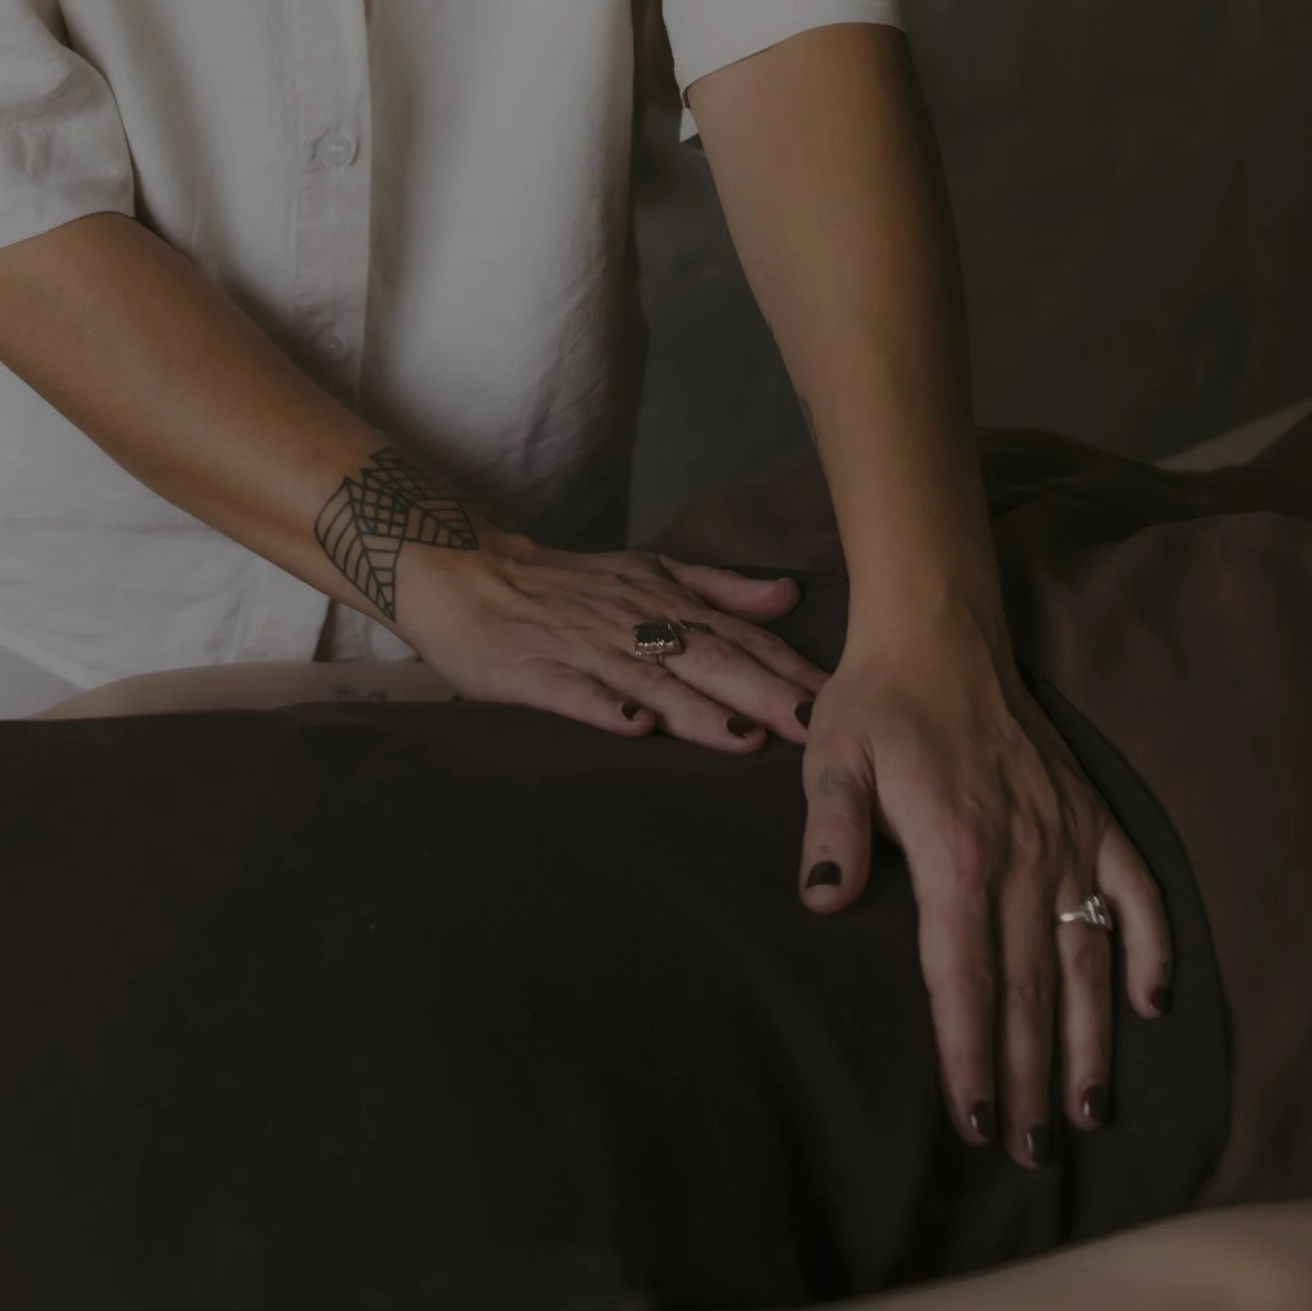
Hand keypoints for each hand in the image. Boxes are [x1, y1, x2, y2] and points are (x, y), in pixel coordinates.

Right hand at [390, 532, 822, 747]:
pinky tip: (633, 728)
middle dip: (762, 693)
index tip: (844, 699)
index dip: (789, 668)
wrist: (467, 574)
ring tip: (742, 737)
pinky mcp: (535, 673)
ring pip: (648, 680)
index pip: (739, 638)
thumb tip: (789, 597)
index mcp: (665, 604)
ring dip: (696, 709)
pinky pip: (573, 693)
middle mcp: (634, 624)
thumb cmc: (566, 586)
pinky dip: (604, 708)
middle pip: (706, 661)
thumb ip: (719, 590)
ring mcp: (584, 649)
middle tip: (815, 729)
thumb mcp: (647, 573)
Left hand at [798, 614, 1172, 1160]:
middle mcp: (1021, 854)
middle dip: (1029, 1077)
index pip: (964, 977)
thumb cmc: (874, 704)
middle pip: (1028, 988)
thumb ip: (831, 828)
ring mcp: (1066, 838)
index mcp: (955, 849)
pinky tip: (1152, 1005)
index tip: (975, 1122)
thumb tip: (824, 898)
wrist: (938, 634)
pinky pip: (1135, 894)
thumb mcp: (831, 756)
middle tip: (1033, 1152)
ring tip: (1091, 1112)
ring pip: (1085, 958)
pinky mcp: (1093, 819)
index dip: (971, 1055)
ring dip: (1089, 1040)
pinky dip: (1149, 947)